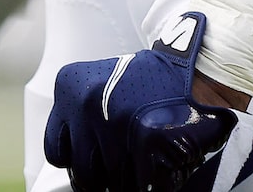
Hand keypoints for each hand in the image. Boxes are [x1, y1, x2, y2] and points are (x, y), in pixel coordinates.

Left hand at [43, 10, 240, 191]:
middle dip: (104, 176)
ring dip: (130, 179)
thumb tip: (72, 162)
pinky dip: (153, 181)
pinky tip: (160, 160)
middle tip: (122, 163)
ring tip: (144, 157)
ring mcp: (116, 123)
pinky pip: (142, 185)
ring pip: (113, 184)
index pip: (56, 151)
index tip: (93, 158)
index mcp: (71, 86)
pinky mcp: (146, 141)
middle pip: (84, 174)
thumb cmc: (150, 83)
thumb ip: (80, 117)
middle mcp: (87, 103)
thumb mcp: (101, 85)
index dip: (78, 160)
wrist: (196, 73)